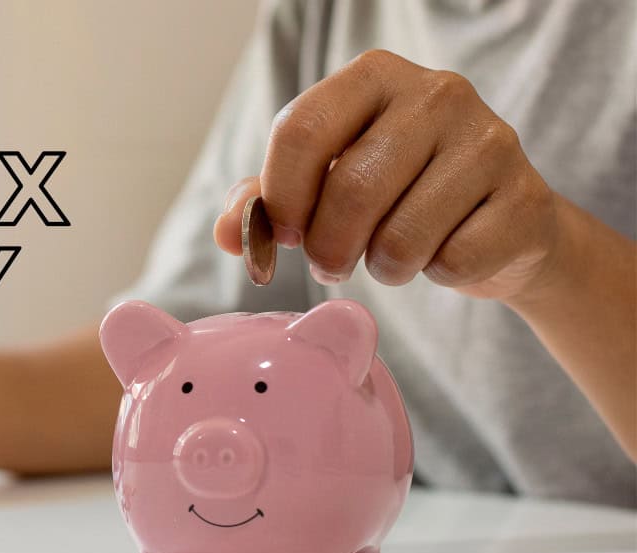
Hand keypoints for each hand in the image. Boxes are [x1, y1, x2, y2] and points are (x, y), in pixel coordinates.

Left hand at [215, 49, 560, 301]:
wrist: (500, 222)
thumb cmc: (397, 195)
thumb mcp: (326, 184)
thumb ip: (269, 202)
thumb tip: (229, 233)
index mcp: (374, 77)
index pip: (300, 130)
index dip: (281, 196)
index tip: (285, 234)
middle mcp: (437, 93)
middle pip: (350, 189)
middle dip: (327, 247)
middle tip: (329, 263)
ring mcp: (490, 141)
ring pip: (401, 236)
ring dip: (382, 267)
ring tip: (389, 257)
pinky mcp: (525, 197)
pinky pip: (452, 260)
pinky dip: (435, 273)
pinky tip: (444, 251)